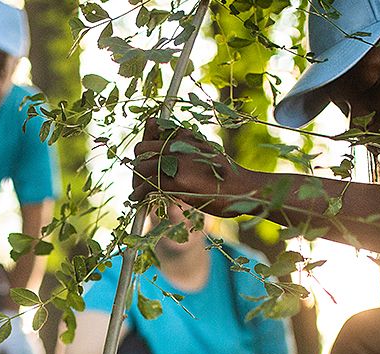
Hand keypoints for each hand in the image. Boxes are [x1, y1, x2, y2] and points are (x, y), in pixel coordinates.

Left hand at [131, 118, 253, 215]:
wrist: (242, 188)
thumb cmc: (226, 175)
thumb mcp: (205, 152)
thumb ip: (185, 149)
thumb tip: (166, 146)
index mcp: (185, 134)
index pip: (153, 128)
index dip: (145, 146)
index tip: (144, 159)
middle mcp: (178, 143)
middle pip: (141, 149)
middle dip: (137, 165)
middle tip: (140, 180)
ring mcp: (175, 160)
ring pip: (140, 167)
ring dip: (136, 181)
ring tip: (137, 193)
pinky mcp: (175, 180)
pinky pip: (147, 185)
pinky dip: (139, 193)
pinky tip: (139, 199)